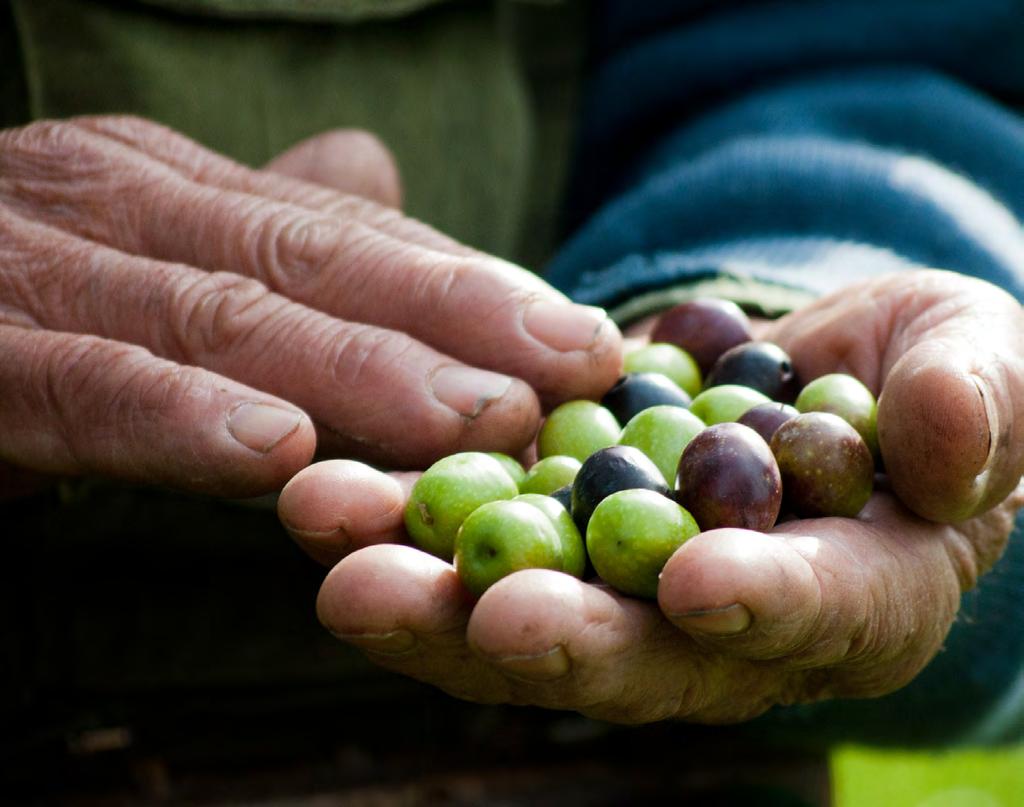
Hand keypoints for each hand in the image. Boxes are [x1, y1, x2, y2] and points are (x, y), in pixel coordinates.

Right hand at [0, 117, 620, 496]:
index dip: (476, 284)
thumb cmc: (8, 292)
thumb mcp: (146, 249)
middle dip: (455, 319)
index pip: (352, 235)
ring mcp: (32, 271)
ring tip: (478, 418)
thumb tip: (368, 172)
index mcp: (173, 188)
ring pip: (223, 320)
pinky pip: (81, 388)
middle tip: (575, 369)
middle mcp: (114, 206)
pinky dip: (175, 417)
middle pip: (315, 264)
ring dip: (358, 374)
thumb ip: (256, 227)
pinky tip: (272, 450)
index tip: (587, 336)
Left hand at [299, 271, 1023, 722]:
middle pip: (637, 650)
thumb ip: (977, 403)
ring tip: (336, 548)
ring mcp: (623, 584)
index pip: (817, 615)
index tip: (697, 583)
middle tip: (461, 610)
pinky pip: (473, 534)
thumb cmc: (922, 370)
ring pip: (526, 606)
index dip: (767, 605)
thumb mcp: (974, 361)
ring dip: (427, 588)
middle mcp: (723, 622)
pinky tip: (326, 494)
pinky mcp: (551, 530)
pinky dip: (401, 520)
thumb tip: (946, 444)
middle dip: (545, 633)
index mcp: (854, 596)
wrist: (813, 364)